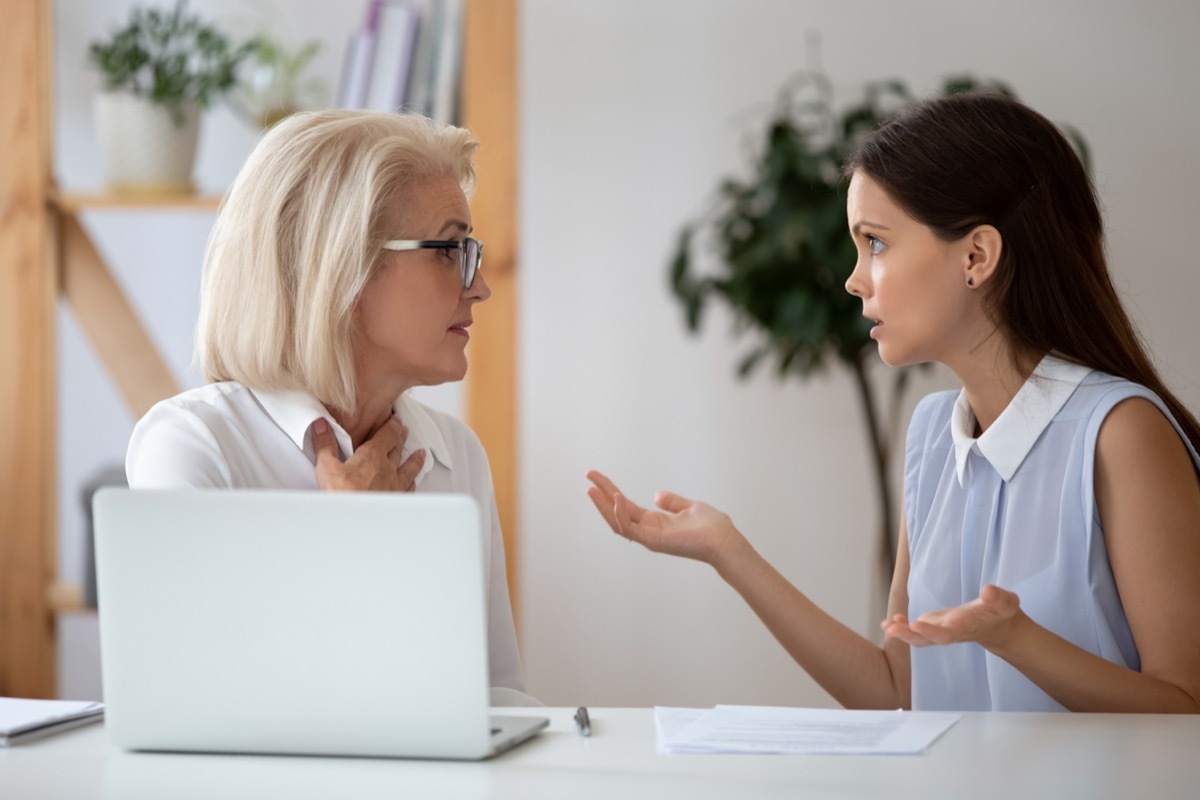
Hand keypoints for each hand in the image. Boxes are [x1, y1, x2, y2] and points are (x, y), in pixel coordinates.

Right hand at [312, 416, 424, 491]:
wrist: (353, 524)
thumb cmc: (341, 495)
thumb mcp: (326, 466)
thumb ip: (325, 444)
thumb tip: (320, 424)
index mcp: (373, 455)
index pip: (387, 434)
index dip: (392, 425)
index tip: (396, 419)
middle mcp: (388, 469)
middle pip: (398, 449)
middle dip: (400, 438)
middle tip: (404, 430)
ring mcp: (394, 486)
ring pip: (408, 469)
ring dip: (414, 460)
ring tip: (420, 453)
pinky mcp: (395, 501)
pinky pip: (408, 489)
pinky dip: (412, 484)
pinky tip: (413, 484)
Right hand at [585, 469, 744, 564]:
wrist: (724, 540)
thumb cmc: (711, 527)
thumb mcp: (689, 507)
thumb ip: (672, 502)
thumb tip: (656, 495)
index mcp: (654, 523)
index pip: (625, 505)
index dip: (610, 490)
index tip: (596, 476)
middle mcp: (648, 531)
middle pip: (616, 512)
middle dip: (601, 493)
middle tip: (588, 475)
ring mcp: (648, 537)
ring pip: (617, 522)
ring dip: (603, 505)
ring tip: (592, 488)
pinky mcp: (652, 541)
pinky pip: (630, 528)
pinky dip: (620, 513)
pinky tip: (616, 497)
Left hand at [881, 584, 1022, 648]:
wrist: (996, 627)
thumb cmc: (1000, 613)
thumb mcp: (1006, 603)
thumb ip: (999, 598)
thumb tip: (988, 590)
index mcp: (969, 626)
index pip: (950, 631)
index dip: (933, 630)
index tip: (918, 624)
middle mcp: (952, 632)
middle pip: (930, 638)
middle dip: (911, 634)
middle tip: (892, 629)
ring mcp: (941, 631)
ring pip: (920, 638)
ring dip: (902, 633)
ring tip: (886, 626)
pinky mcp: (934, 627)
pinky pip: (916, 632)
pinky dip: (902, 627)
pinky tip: (889, 621)